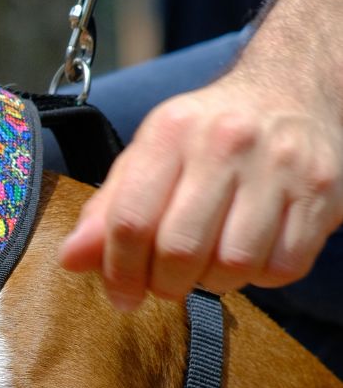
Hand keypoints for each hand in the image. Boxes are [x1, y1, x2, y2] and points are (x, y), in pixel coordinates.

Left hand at [59, 76, 342, 310]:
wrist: (291, 92)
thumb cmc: (202, 140)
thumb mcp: (146, 159)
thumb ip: (107, 211)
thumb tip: (70, 260)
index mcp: (170, 132)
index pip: (131, 221)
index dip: (119, 272)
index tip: (121, 295)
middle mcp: (226, 142)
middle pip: (180, 250)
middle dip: (165, 285)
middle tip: (165, 284)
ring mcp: (281, 165)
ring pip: (233, 265)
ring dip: (213, 284)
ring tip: (207, 265)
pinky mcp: (324, 191)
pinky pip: (283, 267)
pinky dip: (260, 277)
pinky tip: (250, 254)